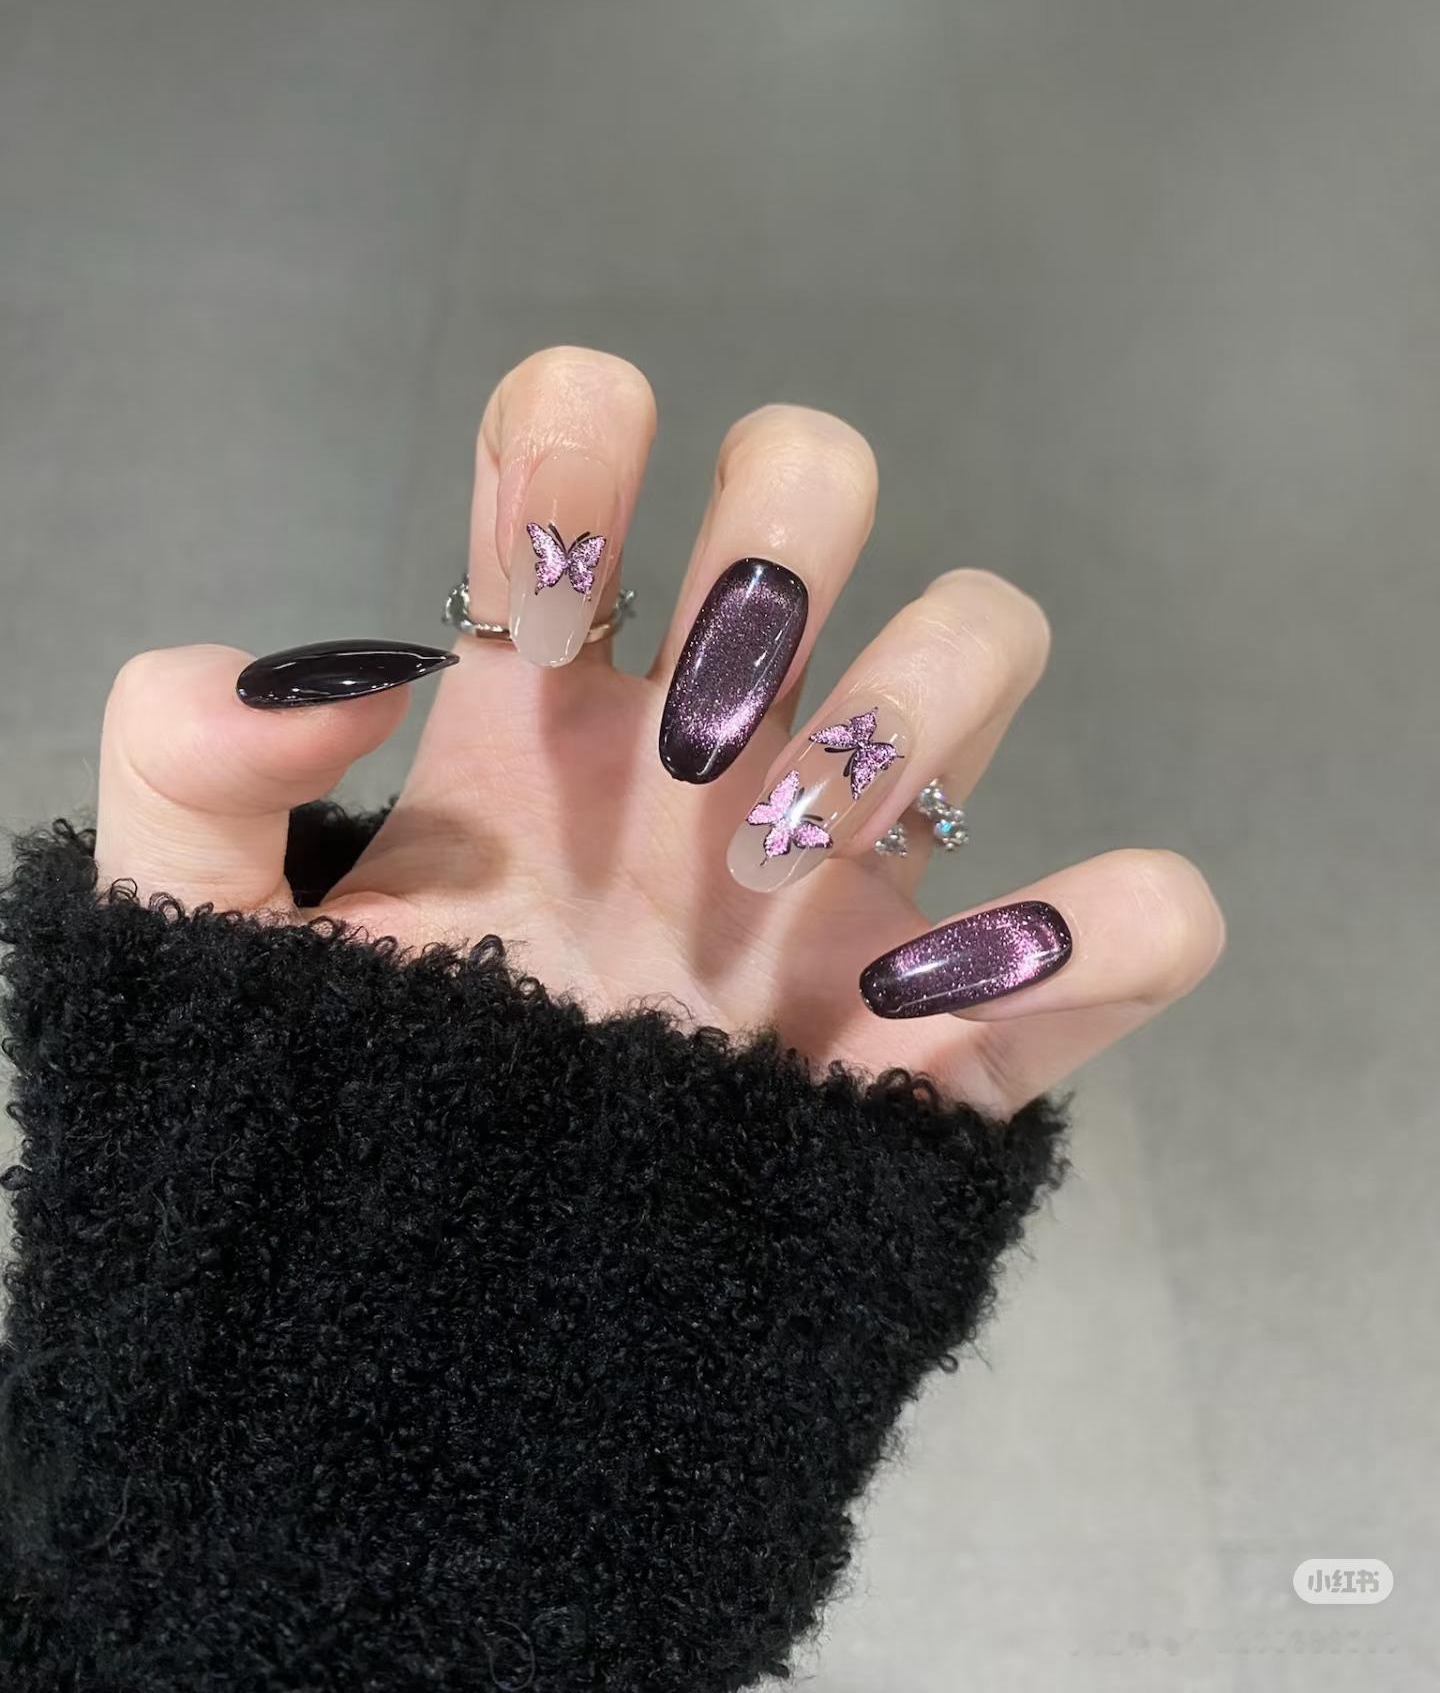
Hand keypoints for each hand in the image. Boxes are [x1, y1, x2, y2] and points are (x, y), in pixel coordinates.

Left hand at [94, 347, 1222, 1115]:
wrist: (424, 1355)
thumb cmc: (328, 1128)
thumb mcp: (202, 944)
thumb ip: (187, 768)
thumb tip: (334, 657)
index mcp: (540, 708)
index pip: (583, 452)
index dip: (573, 450)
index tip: (530, 592)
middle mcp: (712, 747)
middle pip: (819, 484)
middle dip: (775, 545)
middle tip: (686, 731)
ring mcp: (848, 877)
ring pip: (982, 638)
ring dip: (910, 710)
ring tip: (768, 879)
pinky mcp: (950, 1038)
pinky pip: (1130, 931)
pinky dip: (1110, 928)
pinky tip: (947, 998)